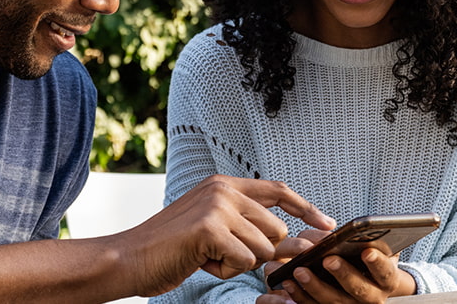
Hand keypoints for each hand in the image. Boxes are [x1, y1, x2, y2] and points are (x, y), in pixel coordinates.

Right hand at [104, 175, 334, 296]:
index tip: (327, 224)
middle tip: (222, 255)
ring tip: (206, 256)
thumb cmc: (172, 249)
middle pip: (275, 229)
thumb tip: (299, 244)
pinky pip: (245, 261)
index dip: (305, 208)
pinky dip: (224, 271)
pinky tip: (200, 262)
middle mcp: (223, 189)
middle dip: (258, 252)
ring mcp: (217, 207)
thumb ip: (250, 230)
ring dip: (238, 263)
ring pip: (262, 249)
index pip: (278, 190)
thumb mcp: (215, 232)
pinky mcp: (210, 228)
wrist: (129, 258)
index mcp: (224, 184)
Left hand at [267, 248, 415, 303]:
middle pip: (358, 289)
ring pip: (333, 301)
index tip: (367, 251)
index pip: (385, 272)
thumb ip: (366, 240)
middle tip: (329, 260)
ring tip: (300, 270)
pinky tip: (289, 284)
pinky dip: (299, 296)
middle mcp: (371, 297)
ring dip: (315, 286)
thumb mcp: (375, 248)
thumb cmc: (367, 258)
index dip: (377, 263)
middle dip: (343, 274)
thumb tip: (345, 232)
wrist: (366, 282)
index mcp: (386, 279)